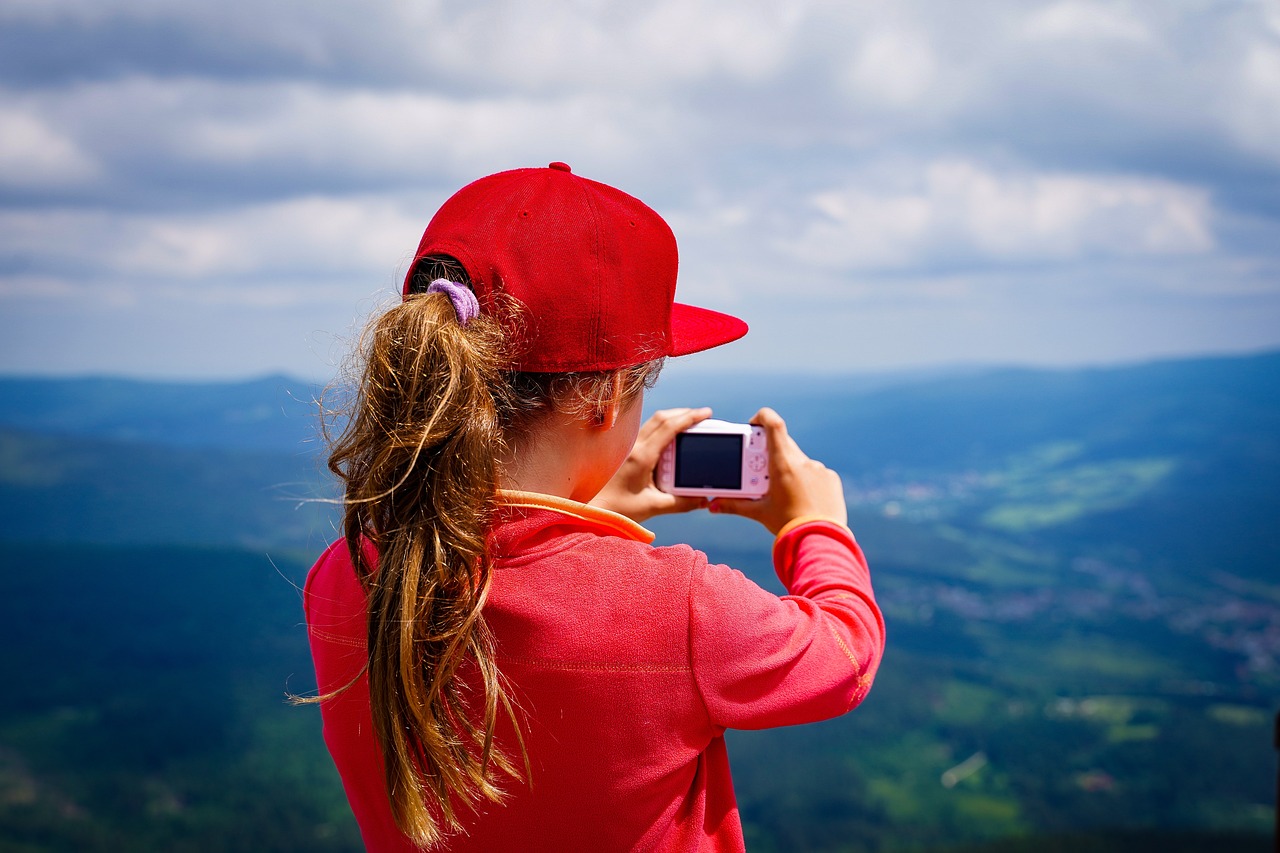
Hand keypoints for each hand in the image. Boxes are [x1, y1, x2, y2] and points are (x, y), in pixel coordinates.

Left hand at [589, 407, 713, 523]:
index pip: (669, 428)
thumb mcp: (654, 507)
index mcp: (642, 456)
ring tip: (691, 422)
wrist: (595, 511)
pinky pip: (648, 432)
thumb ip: (681, 503)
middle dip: (684, 413)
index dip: (689, 417)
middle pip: (661, 418)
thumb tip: (703, 500)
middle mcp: (635, 447)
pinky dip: (663, 428)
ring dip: (673, 418)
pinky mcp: (628, 453)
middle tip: (702, 415)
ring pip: (653, 423)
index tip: (705, 413)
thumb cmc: (620, 510)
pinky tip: (672, 437)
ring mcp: (630, 448)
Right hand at [710, 408, 847, 534]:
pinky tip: (804, 499)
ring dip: (790, 470)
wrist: (820, 541)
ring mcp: (819, 469)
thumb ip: (734, 505)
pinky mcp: (831, 479)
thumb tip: (713, 505)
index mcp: (783, 464)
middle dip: (770, 454)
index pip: (773, 424)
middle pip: (783, 444)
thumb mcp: (759, 513)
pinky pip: (816, 473)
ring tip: (785, 493)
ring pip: (799, 461)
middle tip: (761, 473)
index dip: (762, 418)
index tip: (753, 426)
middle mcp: (803, 462)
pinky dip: (807, 481)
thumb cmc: (788, 526)